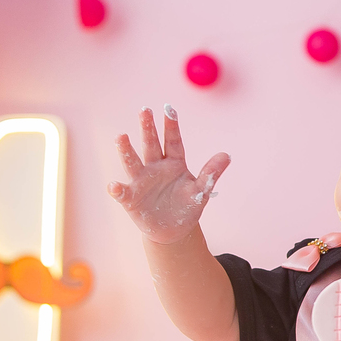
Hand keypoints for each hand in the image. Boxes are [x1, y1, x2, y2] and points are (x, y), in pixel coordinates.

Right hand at [108, 105, 230, 244]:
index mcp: (174, 163)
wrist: (174, 231)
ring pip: (133, 163)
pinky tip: (114, 185)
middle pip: (151, 145)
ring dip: (126, 150)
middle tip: (145, 110)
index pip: (173, 141)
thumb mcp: (201, 191)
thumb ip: (211, 173)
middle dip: (148, 128)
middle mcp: (155, 168)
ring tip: (121, 137)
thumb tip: (227, 155)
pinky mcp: (131, 198)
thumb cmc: (187, 206)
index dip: (171, 126)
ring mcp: (141, 181)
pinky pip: (122, 192)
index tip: (169, 109)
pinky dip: (117, 189)